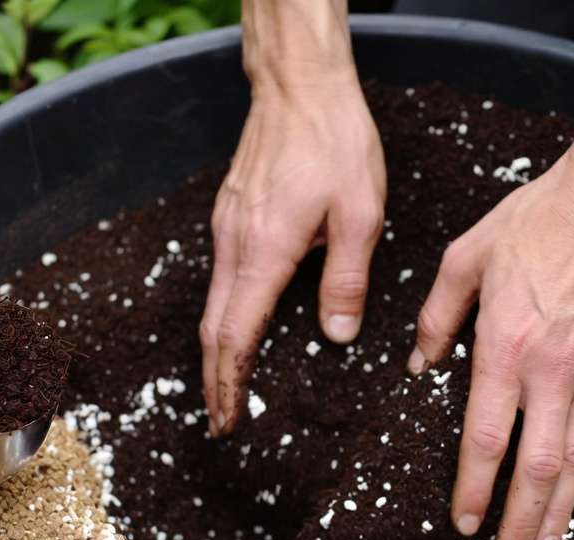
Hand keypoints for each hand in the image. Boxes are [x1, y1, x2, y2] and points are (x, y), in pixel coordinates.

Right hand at [201, 77, 384, 435]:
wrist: (299, 85)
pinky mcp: (232, 213)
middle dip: (213, 379)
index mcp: (264, 250)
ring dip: (217, 350)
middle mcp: (235, 243)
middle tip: (220, 420)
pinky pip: (221, 276)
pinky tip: (239, 325)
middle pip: (212, 328)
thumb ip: (347, 280)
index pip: (235, 333)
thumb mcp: (360, 214)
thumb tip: (337, 334)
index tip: (227, 418)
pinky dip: (224, 314)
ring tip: (228, 385)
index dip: (229, 382)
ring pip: (213, 303)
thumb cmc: (334, 142)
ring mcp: (227, 226)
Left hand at [407, 147, 573, 539]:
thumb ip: (438, 315)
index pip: (486, 437)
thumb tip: (419, 364)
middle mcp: (553, 371)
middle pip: (535, 467)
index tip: (461, 522)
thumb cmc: (538, 221)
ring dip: (558, 511)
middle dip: (518, 521)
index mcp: (506, 345)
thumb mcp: (468, 256)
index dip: (473, 487)